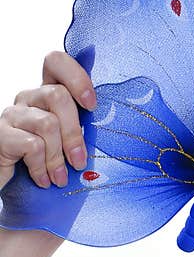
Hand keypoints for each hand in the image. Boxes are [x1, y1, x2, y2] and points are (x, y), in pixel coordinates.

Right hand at [0, 51, 95, 191]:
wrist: (23, 195)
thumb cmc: (56, 167)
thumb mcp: (76, 144)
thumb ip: (89, 127)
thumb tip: (118, 120)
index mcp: (50, 94)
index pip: (56, 61)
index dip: (76, 76)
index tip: (92, 105)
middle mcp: (29, 99)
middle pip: (57, 95)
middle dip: (74, 133)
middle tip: (80, 162)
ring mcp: (12, 114)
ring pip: (47, 124)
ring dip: (59, 157)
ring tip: (61, 178)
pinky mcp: (0, 134)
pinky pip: (31, 145)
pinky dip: (42, 167)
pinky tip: (44, 180)